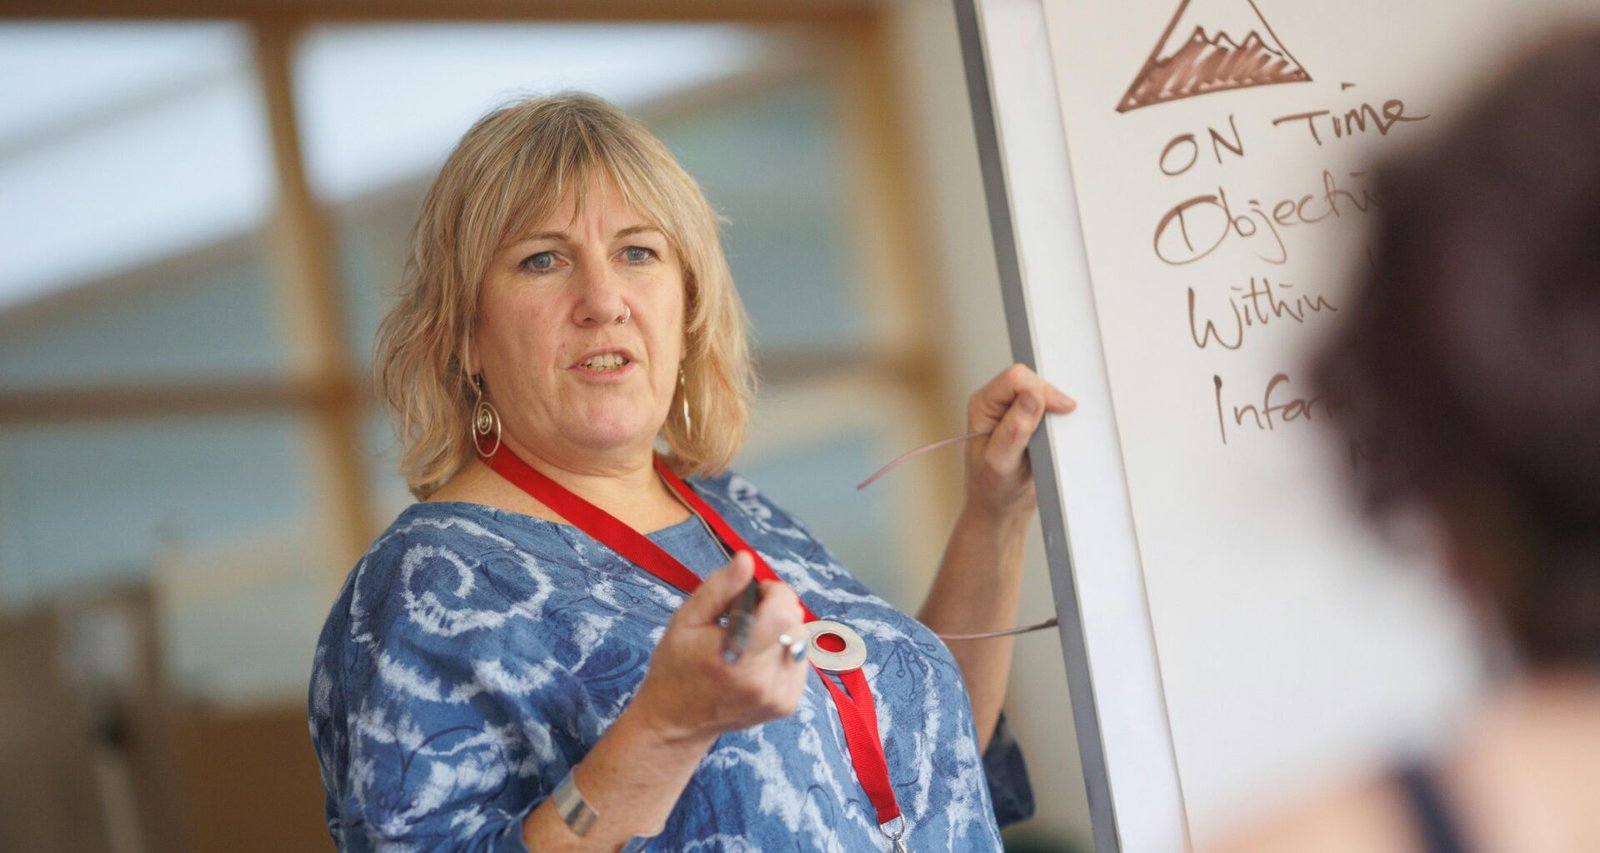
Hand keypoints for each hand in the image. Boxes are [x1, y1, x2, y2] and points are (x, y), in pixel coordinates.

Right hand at [630, 552, 809, 745]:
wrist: (677, 722)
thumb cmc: (677, 666)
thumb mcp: (687, 619)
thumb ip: (720, 587)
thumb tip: (747, 559)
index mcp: (737, 657)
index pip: (784, 611)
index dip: (773, 593)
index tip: (753, 594)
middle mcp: (764, 680)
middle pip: (796, 623)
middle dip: (776, 609)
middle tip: (744, 618)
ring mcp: (779, 696)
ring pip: (801, 640)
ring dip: (781, 631)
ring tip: (749, 641)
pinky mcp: (787, 704)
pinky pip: (800, 661)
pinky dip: (784, 652)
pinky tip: (757, 659)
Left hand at [963, 364, 1074, 522]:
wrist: (1001, 508)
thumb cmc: (992, 488)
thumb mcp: (1001, 462)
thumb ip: (1014, 430)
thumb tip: (1031, 399)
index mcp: (982, 406)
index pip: (1014, 379)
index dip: (1040, 390)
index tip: (1059, 409)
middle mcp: (996, 403)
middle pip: (1031, 380)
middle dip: (1049, 398)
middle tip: (1059, 424)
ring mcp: (1013, 410)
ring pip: (1042, 390)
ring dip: (1054, 408)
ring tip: (1054, 434)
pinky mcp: (1029, 419)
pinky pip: (1049, 406)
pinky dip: (1057, 417)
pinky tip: (1057, 434)